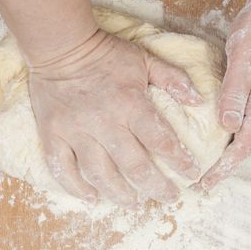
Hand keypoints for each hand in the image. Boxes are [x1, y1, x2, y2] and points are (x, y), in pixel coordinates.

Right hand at [30, 30, 202, 205]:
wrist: (61, 46)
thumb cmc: (105, 54)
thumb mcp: (144, 59)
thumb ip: (173, 78)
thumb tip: (198, 100)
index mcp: (130, 104)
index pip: (161, 140)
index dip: (179, 161)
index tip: (191, 175)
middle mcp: (104, 123)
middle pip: (133, 166)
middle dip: (155, 187)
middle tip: (168, 197)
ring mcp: (76, 132)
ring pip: (99, 174)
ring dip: (119, 194)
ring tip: (134, 203)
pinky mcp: (53, 135)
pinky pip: (62, 169)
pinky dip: (76, 188)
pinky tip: (92, 197)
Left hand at [198, 0, 250, 189]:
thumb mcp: (246, 58)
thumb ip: (236, 92)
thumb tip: (228, 127)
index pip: (245, 143)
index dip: (226, 165)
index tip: (208, 182)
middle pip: (244, 142)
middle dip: (225, 165)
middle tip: (204, 182)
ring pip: (242, 130)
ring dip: (225, 150)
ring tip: (207, 165)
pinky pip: (239, 114)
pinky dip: (226, 129)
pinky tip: (214, 131)